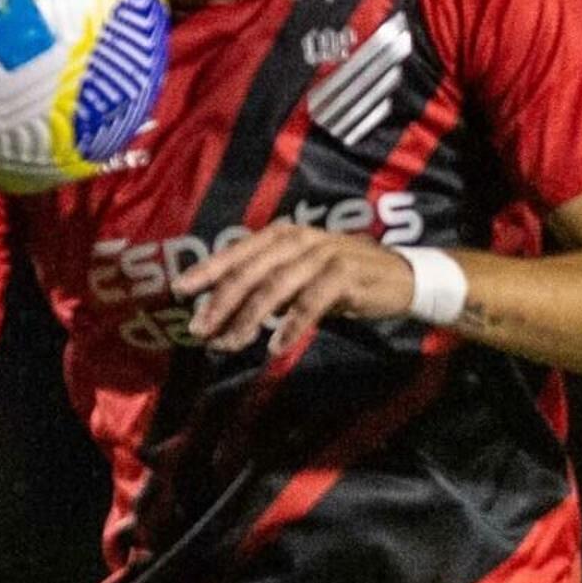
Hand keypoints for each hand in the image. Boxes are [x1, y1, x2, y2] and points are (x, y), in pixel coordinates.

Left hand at [170, 224, 426, 353]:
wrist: (402, 277)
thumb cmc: (345, 279)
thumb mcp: (301, 276)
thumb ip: (268, 286)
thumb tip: (222, 311)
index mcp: (284, 235)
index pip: (238, 251)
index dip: (208, 269)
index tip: (178, 290)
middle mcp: (300, 239)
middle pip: (251, 270)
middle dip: (221, 300)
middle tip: (199, 328)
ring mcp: (324, 254)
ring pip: (276, 286)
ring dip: (249, 318)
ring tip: (229, 343)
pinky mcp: (346, 275)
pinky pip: (312, 301)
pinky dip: (292, 324)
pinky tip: (276, 347)